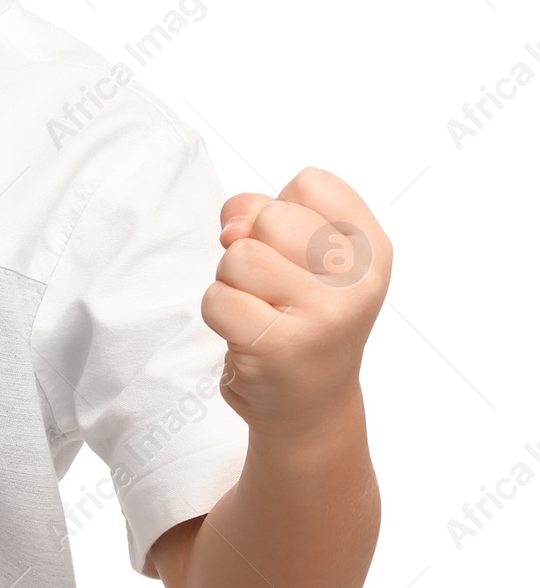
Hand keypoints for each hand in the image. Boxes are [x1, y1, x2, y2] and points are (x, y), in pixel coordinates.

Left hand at [202, 167, 390, 440]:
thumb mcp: (300, 254)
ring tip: (261, 312)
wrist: (310, 405)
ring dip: (232, 283)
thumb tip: (233, 224)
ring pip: (238, 257)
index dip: (281, 211)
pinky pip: (217, 298)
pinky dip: (219, 314)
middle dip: (252, 248)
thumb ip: (263, 213)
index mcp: (371, 249)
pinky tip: (249, 336)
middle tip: (273, 290)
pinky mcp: (280, 346)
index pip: (310, 183)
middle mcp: (359, 281)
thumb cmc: (300, 317)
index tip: (296, 254)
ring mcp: (324, 315)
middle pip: (269, 217)